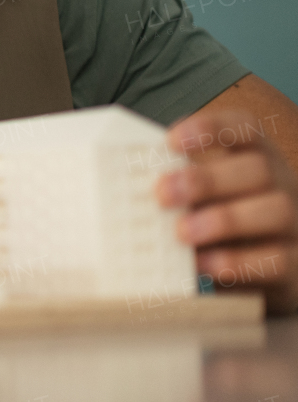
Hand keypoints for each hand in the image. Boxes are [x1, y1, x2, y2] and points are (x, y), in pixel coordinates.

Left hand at [157, 110, 297, 313]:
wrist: (264, 275)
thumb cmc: (221, 227)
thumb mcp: (204, 199)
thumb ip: (178, 187)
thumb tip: (123, 185)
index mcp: (256, 159)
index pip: (245, 129)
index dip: (211, 128)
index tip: (170, 140)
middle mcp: (282, 186)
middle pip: (257, 169)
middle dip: (207, 179)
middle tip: (162, 193)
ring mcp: (294, 224)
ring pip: (274, 210)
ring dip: (224, 219)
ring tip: (182, 232)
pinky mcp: (295, 264)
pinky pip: (277, 259)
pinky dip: (238, 261)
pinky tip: (205, 265)